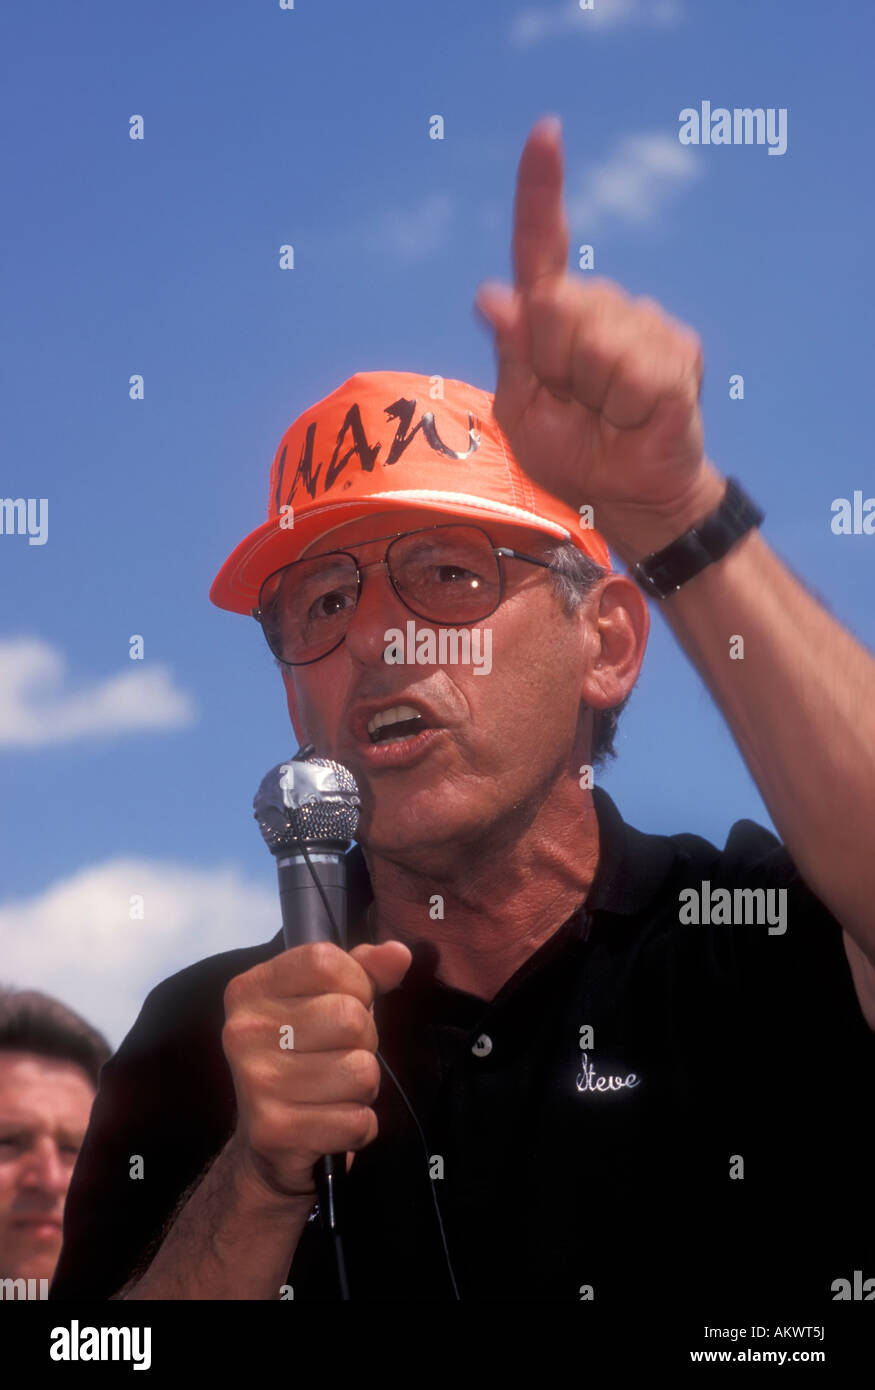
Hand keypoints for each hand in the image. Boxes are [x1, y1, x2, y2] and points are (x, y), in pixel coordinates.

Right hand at [222, 939, 411, 1202]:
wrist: (267, 1148)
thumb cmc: (304, 1060)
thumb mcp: (327, 1004)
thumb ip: (363, 972)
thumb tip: (399, 953)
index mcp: (251, 990)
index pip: (325, 961)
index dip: (356, 984)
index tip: (346, 1005)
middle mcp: (243, 1031)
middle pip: (350, 1017)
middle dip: (365, 1042)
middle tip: (340, 1057)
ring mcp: (255, 1081)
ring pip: (361, 1071)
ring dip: (363, 1088)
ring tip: (335, 1092)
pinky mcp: (274, 1131)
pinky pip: (357, 1121)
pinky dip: (359, 1126)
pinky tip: (332, 1124)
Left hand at [474, 115, 724, 563]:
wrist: (630, 495)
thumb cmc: (572, 454)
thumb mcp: (522, 413)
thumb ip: (512, 355)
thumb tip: (491, 294)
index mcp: (553, 318)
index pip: (542, 247)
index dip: (541, 190)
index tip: (546, 132)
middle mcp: (600, 306)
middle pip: (561, 308)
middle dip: (557, 367)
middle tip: (577, 407)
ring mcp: (645, 324)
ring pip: (600, 341)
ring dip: (596, 391)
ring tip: (610, 415)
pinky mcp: (678, 350)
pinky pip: (638, 370)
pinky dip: (628, 405)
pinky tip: (638, 416)